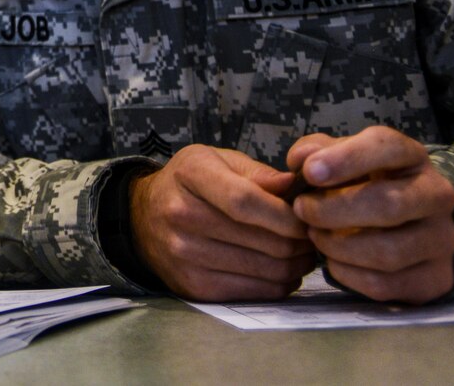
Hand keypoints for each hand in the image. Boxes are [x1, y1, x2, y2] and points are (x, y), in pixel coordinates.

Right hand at [129, 144, 315, 299]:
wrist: (142, 216)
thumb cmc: (190, 183)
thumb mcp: (218, 161)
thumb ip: (259, 174)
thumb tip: (297, 186)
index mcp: (191, 175)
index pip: (245, 201)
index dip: (286, 216)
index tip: (307, 219)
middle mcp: (181, 215)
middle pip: (263, 241)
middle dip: (301, 242)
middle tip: (311, 237)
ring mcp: (184, 254)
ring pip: (267, 270)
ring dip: (295, 265)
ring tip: (299, 253)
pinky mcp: (193, 285)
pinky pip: (256, 292)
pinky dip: (279, 283)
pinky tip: (280, 269)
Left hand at [287, 127, 453, 303]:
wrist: (413, 224)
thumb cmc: (365, 183)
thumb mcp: (343, 158)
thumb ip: (318, 152)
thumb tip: (300, 160)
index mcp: (412, 157)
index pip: (388, 147)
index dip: (346, 159)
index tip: (309, 172)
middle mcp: (436, 195)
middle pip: (389, 204)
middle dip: (333, 210)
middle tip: (301, 210)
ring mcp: (442, 239)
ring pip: (388, 251)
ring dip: (338, 246)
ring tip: (315, 236)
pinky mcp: (436, 278)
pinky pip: (385, 284)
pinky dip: (348, 275)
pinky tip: (333, 262)